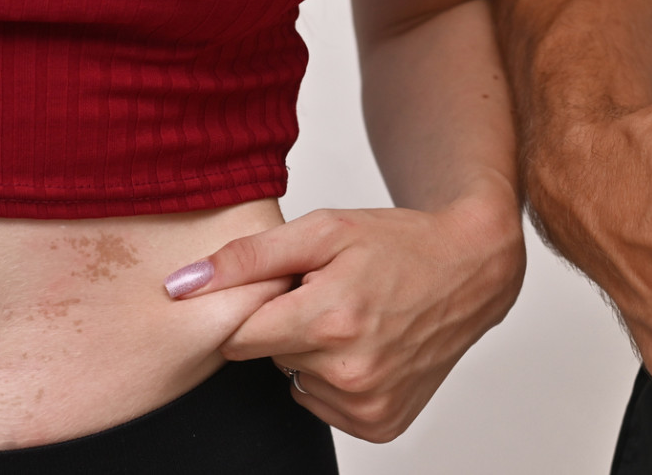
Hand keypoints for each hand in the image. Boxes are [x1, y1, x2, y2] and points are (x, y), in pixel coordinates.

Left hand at [167, 192, 524, 441]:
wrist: (471, 269)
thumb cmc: (400, 244)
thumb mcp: (323, 230)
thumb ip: (247, 258)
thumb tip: (180, 286)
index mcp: (331, 320)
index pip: (238, 337)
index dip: (259, 307)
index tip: (291, 288)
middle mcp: (351, 371)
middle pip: (269, 359)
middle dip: (288, 328)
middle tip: (332, 296)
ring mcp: (369, 403)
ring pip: (296, 383)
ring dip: (314, 355)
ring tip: (356, 319)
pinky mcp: (382, 422)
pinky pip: (325, 406)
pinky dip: (337, 379)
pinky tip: (368, 347)